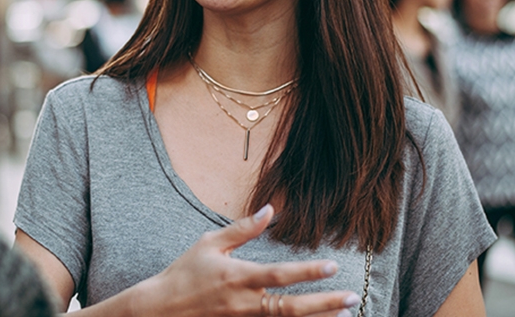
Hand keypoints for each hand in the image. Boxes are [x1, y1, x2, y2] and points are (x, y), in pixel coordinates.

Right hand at [129, 205, 361, 316]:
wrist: (161, 310)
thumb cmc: (185, 273)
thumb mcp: (209, 244)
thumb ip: (243, 229)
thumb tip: (269, 209)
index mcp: (237, 277)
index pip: (279, 275)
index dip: (308, 271)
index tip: (333, 266)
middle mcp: (244, 303)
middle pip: (291, 307)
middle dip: (325, 304)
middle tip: (353, 298)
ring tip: (345, 315)